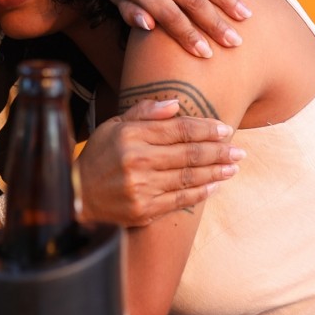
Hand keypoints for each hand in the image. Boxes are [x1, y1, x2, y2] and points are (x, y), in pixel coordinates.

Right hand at [77, 99, 242, 226]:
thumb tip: (175, 103)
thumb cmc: (97, 157)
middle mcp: (136, 161)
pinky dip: (201, 192)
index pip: (177, 129)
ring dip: (216, 172)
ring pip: (189, 177)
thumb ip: (144, 112)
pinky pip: (180, 200)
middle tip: (239, 150)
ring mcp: (141, 188)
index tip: (225, 129)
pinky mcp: (144, 210)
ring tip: (233, 167)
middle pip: (188, 154)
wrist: (75, 196)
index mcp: (130, 136)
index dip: (205, 129)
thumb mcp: (113, 126)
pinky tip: (215, 186)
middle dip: (218, 151)